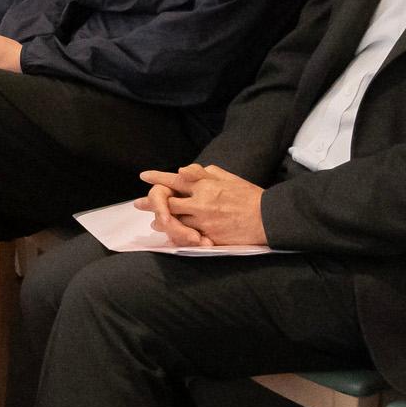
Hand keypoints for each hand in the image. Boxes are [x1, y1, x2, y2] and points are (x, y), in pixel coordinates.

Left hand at [135, 163, 267, 246]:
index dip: (158, 178)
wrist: (267, 218)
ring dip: (161, 220)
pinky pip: (186, 237)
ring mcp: (203, 221)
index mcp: (205, 185)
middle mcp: (200, 203)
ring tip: (153, 220)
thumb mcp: (228, 177)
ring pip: (173, 221)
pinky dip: (176, 235)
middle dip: (151, 202)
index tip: (144, 176)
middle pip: (167, 202)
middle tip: (138, 203)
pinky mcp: (208, 237)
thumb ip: (206, 173)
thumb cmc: (249, 196)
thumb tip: (185, 169)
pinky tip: (170, 234)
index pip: (175, 180)